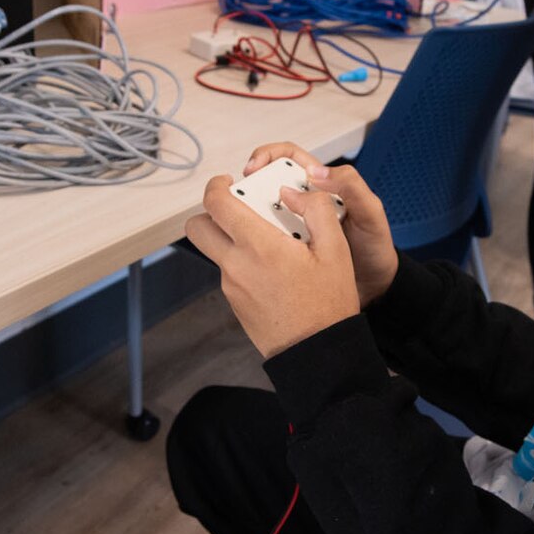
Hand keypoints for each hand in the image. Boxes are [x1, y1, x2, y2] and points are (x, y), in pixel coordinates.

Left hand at [185, 174, 362, 357]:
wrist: (317, 352)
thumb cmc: (328, 304)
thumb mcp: (336, 249)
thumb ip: (316, 209)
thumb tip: (293, 192)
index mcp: (258, 246)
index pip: (216, 203)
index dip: (216, 185)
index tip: (228, 181)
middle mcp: (236, 264)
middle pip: (197, 227)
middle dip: (210, 212)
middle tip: (236, 208)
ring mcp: (231, 286)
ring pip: (215, 250)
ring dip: (230, 238)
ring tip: (269, 242)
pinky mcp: (234, 303)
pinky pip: (229, 272)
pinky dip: (242, 262)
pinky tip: (273, 269)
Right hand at [241, 144, 398, 305]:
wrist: (375, 286)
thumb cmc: (375, 247)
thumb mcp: (370, 212)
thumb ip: (350, 186)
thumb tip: (315, 173)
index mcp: (323, 186)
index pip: (288, 157)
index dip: (268, 156)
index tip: (255, 168)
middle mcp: (306, 203)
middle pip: (268, 182)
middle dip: (249, 185)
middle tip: (237, 197)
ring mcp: (295, 225)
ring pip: (263, 211)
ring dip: (250, 214)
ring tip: (242, 223)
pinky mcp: (289, 247)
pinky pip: (267, 237)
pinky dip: (257, 238)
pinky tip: (253, 244)